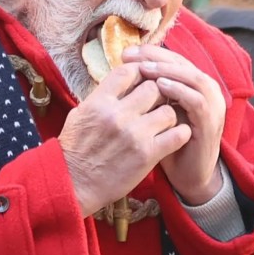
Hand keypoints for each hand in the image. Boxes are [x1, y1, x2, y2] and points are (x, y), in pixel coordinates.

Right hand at [58, 63, 191, 216]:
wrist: (73, 183)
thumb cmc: (75, 149)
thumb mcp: (79, 114)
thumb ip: (101, 97)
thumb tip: (119, 82)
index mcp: (99, 102)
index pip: (128, 71)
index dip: (139, 73)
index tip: (141, 81)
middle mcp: (117, 114)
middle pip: (153, 87)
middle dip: (157, 94)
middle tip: (156, 104)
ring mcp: (134, 134)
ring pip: (168, 110)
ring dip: (168, 115)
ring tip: (163, 123)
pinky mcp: (147, 155)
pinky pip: (177, 135)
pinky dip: (180, 134)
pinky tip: (173, 137)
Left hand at [122, 45, 226, 205]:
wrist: (188, 175)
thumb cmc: (167, 142)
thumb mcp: (155, 112)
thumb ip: (146, 92)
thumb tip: (121, 71)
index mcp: (191, 83)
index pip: (171, 59)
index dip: (149, 53)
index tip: (125, 53)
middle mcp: (205, 89)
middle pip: (181, 62)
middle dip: (155, 57)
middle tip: (132, 56)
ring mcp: (212, 104)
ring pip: (191, 76)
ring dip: (167, 71)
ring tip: (144, 68)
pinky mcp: (210, 122)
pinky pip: (197, 100)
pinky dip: (179, 91)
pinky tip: (160, 87)